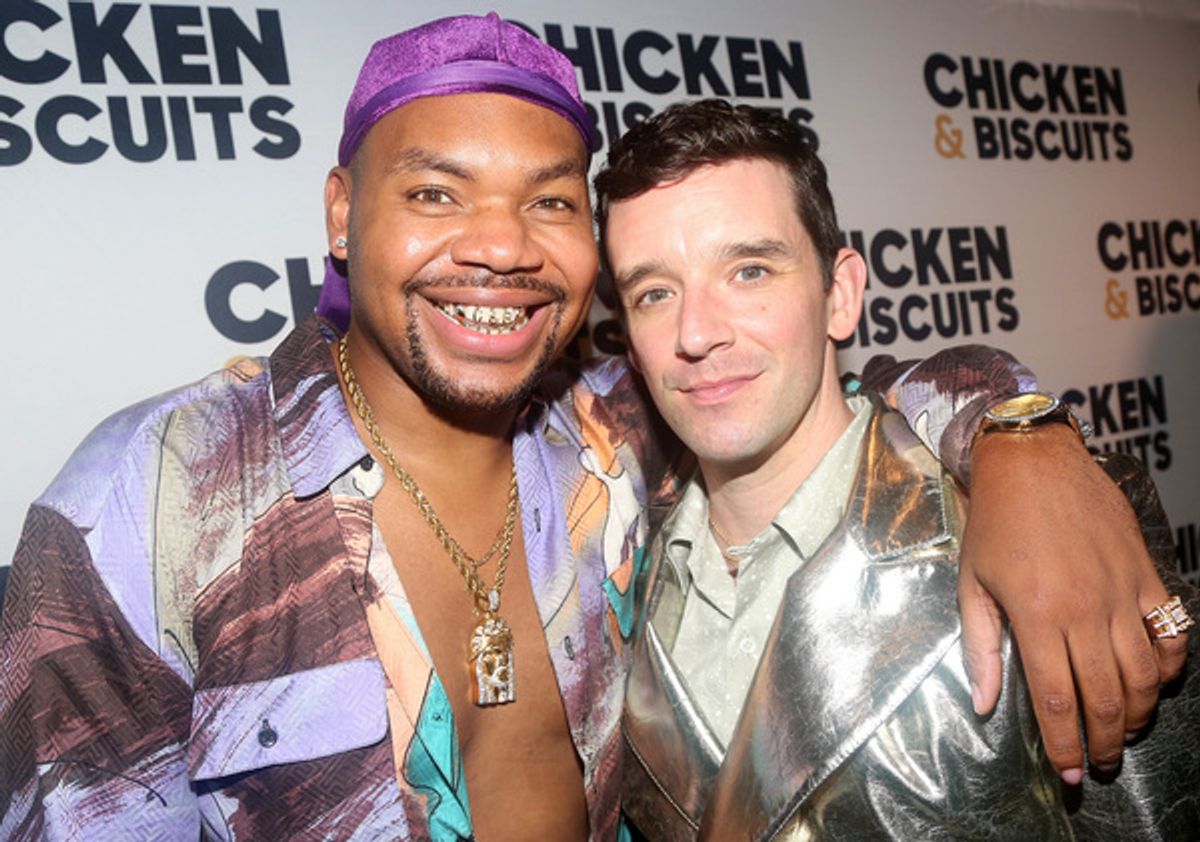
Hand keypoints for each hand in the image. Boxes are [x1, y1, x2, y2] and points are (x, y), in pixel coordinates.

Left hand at [958, 425, 1186, 783]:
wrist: (1033, 461)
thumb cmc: (995, 521)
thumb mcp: (971, 583)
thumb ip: (979, 646)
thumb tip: (984, 703)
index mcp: (1036, 615)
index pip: (1058, 700)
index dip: (1066, 745)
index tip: (1069, 773)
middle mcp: (1084, 609)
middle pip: (1106, 696)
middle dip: (1106, 741)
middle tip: (1103, 763)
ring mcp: (1122, 591)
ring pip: (1146, 672)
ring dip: (1140, 711)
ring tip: (1126, 730)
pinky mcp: (1146, 573)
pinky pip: (1174, 630)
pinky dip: (1173, 662)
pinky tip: (1159, 680)